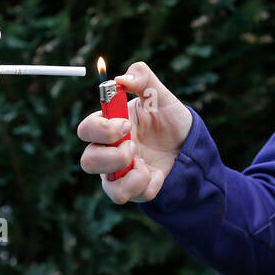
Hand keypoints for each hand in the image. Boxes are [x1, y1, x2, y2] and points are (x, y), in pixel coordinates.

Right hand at [76, 61, 193, 203]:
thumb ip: (142, 78)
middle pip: (87, 162)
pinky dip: (147, 185)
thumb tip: (121, 79)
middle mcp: (108, 151)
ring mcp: (120, 173)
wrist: (189, 142)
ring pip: (108, 187)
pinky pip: (133, 196)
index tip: (126, 124)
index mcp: (109, 126)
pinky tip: (157, 172)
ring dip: (129, 176)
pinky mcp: (135, 189)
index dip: (101, 129)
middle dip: (112, 156)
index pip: (85, 130)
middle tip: (134, 146)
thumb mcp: (160, 94)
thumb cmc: (167, 117)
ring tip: (145, 163)